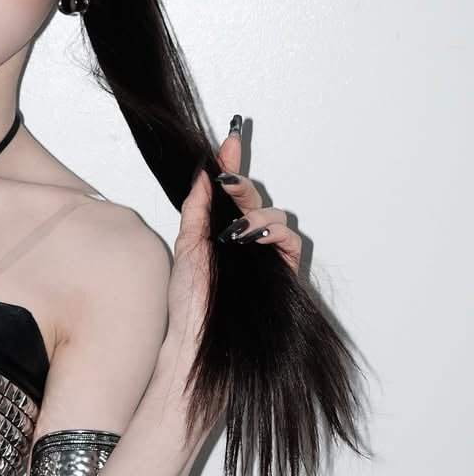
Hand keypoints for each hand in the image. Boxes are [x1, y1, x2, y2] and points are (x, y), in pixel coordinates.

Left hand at [167, 120, 303, 358]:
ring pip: (273, 214)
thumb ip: (197, 210)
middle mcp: (244, 240)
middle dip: (241, 186)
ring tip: (232, 233)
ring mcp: (265, 254)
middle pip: (252, 198)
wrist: (197, 336)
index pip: (229, 192)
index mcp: (220, 231)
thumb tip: (204, 174)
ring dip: (254, 214)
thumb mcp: (187, 246)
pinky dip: (272, 233)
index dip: (231, 164)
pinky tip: (251, 240)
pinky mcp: (283, 269)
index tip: (229, 139)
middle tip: (227, 179)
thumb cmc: (189, 302)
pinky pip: (288, 238)